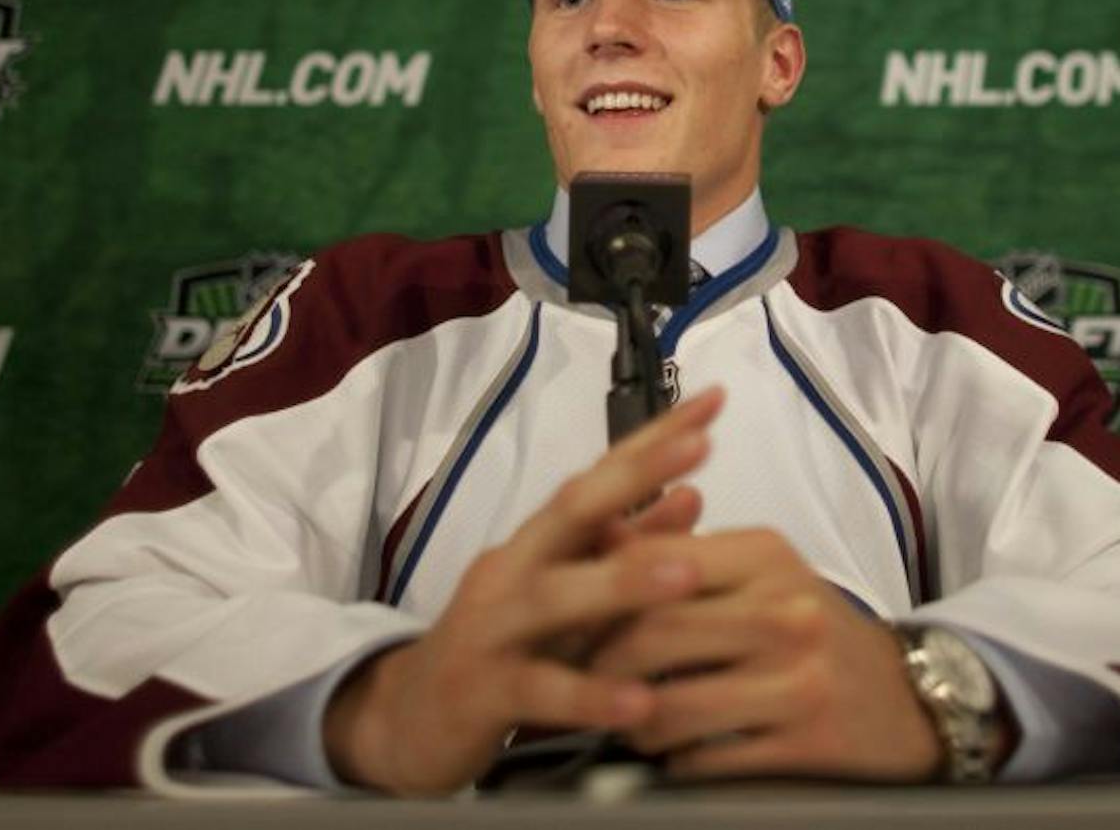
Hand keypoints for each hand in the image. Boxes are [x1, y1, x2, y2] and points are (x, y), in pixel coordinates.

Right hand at [323, 388, 722, 795]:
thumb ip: (625, 552)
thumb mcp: (568, 598)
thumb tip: (695, 494)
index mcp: (538, 542)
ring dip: (623, 581)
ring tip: (689, 573)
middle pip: (573, 510)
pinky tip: (640, 701)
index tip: (712, 400)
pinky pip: (540, 690)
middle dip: (638, 475)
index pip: (599, 476)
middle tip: (701, 446)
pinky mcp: (481, 692)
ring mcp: (491, 626)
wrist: (406, 720)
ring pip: (556, 596)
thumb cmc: (504, 650)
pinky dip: (590, 695)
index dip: (654, 439)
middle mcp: (512, 569)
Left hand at [589, 528, 947, 780]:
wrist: (906, 696)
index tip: (573, 619)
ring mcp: (798, 680)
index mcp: (765, 555)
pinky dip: (674, 761)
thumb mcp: (758, 574)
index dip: (598, 596)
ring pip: (669, 706)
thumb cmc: (813, 630)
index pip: (654, 565)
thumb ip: (680, 556)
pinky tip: (673, 752)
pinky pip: (705, 759)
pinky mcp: (806, 743)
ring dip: (632, 723)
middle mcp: (784, 611)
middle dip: (600, 668)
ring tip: (626, 720)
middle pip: (652, 636)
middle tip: (584, 682)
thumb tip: (596, 537)